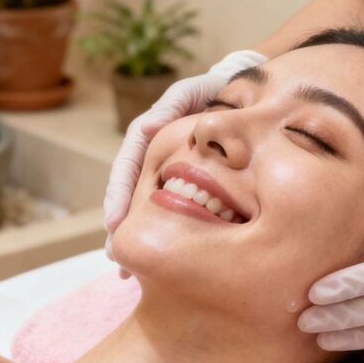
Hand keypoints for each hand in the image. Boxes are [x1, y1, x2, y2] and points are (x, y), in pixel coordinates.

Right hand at [103, 50, 267, 272]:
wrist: (249, 98)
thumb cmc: (220, 90)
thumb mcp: (195, 91)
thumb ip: (172, 104)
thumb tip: (147, 128)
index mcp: (151, 133)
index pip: (128, 165)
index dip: (120, 193)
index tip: (114, 222)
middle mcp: (154, 155)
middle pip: (129, 192)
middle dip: (119, 225)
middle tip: (114, 256)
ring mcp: (168, 173)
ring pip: (146, 207)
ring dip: (135, 237)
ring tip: (125, 271)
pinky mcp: (186, 187)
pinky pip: (170, 212)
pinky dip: (163, 234)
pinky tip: (160, 261)